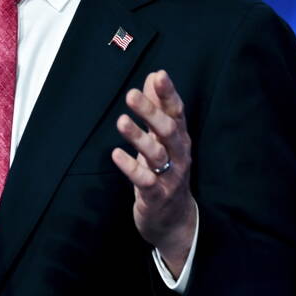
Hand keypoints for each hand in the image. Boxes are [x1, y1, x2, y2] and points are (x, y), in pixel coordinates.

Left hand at [111, 69, 198, 277]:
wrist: (176, 221)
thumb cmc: (166, 172)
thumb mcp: (163, 139)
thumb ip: (158, 107)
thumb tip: (154, 75)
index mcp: (179, 138)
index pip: (177, 112)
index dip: (168, 94)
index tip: (159, 75)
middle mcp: (178, 155)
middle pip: (168, 130)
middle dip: (151, 112)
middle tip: (131, 95)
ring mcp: (169, 177)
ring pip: (156, 154)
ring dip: (138, 137)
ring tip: (121, 121)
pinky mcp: (157, 196)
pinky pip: (146, 181)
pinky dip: (132, 168)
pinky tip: (116, 155)